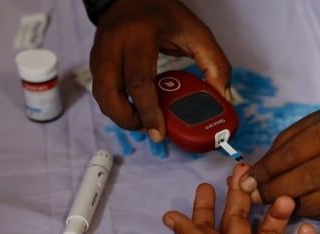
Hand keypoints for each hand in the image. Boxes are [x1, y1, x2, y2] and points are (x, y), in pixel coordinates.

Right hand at [90, 0, 230, 141]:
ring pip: (101, 95)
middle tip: (150, 130)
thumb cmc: (165, 14)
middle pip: (109, 93)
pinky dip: (116, 105)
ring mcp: (100, 51)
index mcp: (140, 35)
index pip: (139, 81)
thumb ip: (215, 63)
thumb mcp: (197, 32)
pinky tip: (135, 109)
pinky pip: (101, 90)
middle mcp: (114, 43)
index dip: (149, 112)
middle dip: (128, 120)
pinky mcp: (95, 59)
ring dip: (120, 115)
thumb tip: (224, 97)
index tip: (160, 133)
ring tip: (144, 121)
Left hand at [240, 103, 319, 221]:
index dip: (266, 172)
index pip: (292, 156)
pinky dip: (307, 213)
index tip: (246, 183)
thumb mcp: (302, 128)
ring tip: (273, 202)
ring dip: (288, 207)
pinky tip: (297, 205)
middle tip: (254, 197)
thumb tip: (248, 180)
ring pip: (315, 203)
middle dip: (273, 192)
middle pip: (304, 182)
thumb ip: (276, 153)